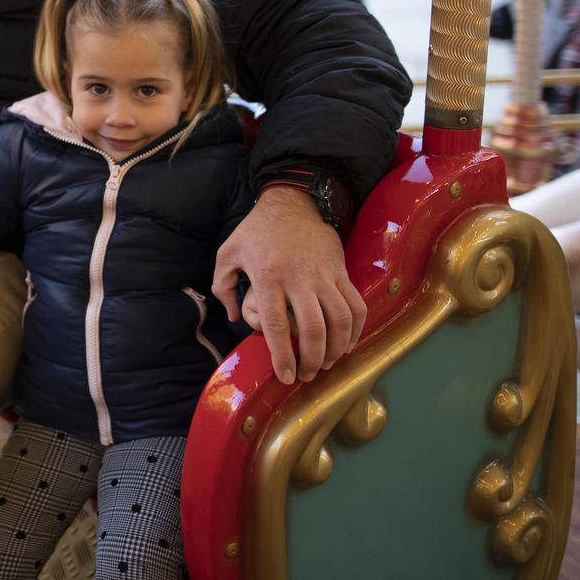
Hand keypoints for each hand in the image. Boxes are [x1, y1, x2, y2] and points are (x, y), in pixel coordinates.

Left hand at [213, 187, 365, 384]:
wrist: (292, 202)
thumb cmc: (256, 230)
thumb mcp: (228, 253)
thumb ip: (224, 287)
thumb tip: (233, 317)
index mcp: (267, 277)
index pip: (277, 324)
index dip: (283, 355)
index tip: (286, 376)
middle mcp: (298, 278)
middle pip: (313, 328)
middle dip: (313, 359)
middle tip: (308, 375)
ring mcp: (323, 275)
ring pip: (340, 319)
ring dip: (337, 348)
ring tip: (327, 363)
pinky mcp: (340, 271)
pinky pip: (356, 304)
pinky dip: (356, 329)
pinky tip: (347, 343)